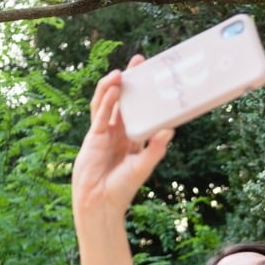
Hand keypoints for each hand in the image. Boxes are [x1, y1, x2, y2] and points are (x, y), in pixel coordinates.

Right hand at [71, 55, 173, 222]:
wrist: (101, 203)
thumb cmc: (123, 188)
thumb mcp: (143, 166)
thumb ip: (156, 148)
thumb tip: (170, 129)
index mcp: (132, 139)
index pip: (140, 110)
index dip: (145, 93)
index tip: (154, 76)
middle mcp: (118, 133)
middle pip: (124, 100)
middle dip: (130, 81)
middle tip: (139, 60)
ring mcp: (104, 133)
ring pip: (108, 103)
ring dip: (113, 86)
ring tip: (122, 72)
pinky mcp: (93, 137)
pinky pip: (100, 114)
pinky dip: (106, 101)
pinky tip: (112, 89)